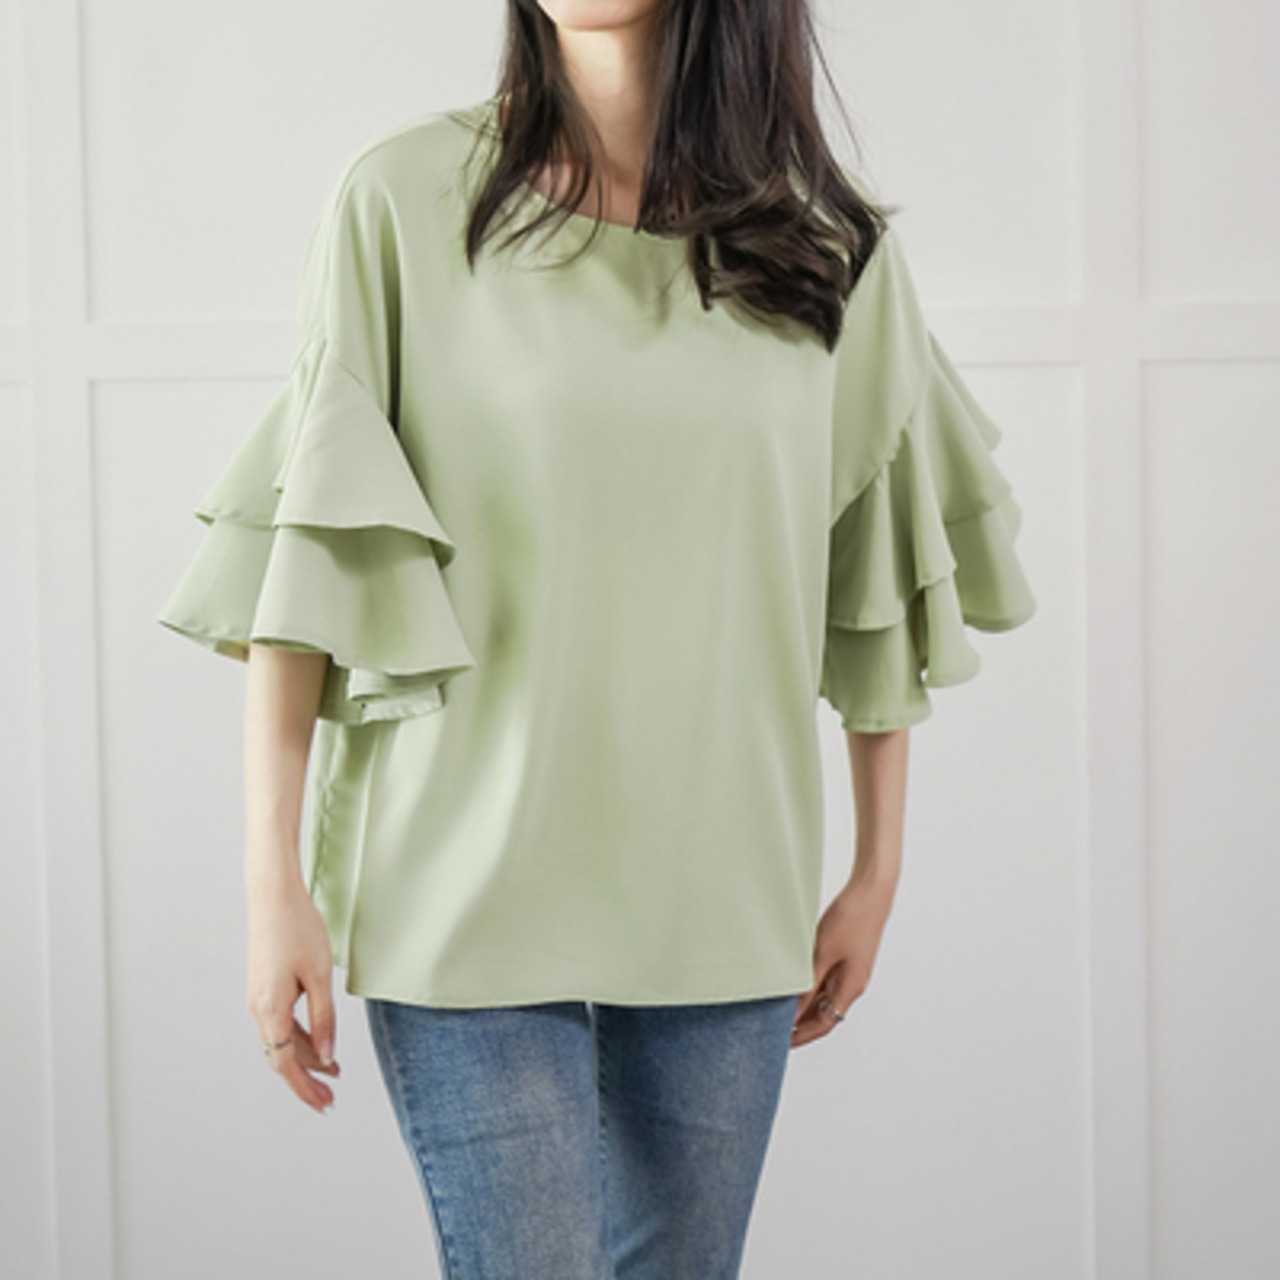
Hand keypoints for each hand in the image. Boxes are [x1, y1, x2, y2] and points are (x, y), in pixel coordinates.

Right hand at [245, 884, 341, 1112]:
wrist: (273, 896)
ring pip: (282, 1040)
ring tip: (334, 1070)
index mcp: (270, 1009)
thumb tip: (328, 1056)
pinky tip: (320, 1041)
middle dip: (306, 1079)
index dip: (304, 1087)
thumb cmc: (298, 929)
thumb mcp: (320, 976)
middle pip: (282, 1056)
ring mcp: (259, 998)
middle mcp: (258, 1008)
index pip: (286, 1063)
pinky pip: (281, 1023)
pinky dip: (301, 1036)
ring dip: (306, 1057)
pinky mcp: (264, 988)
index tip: (323, 1104)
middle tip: (331, 1097)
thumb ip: (324, 1018)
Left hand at [791, 873, 895, 1047]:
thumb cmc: (851, 918)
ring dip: (804, 1003)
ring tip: (778, 1005)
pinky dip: (809, 985)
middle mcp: (853, 983)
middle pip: (825, 1012)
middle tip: (774, 1026)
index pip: (824, 1024)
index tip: (781, 1043)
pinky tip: (792, 980)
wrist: (870, 890)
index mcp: (851, 987)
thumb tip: (793, 1011)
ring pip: (824, 995)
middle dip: (800, 1022)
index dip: (802, 1036)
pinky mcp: (847, 955)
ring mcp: (851, 969)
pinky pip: (826, 978)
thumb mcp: (821, 953)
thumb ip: (807, 984)